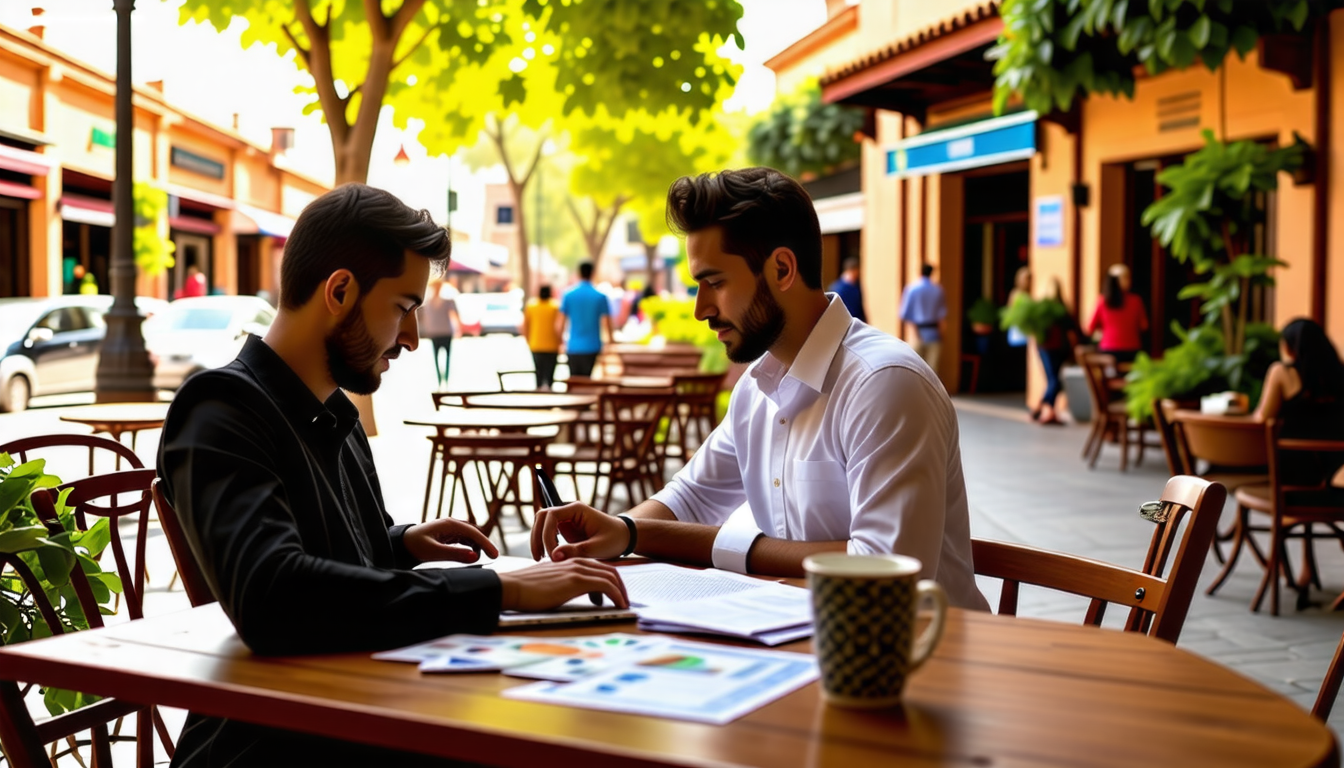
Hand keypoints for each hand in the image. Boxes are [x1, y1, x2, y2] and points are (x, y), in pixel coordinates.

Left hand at [403, 518, 498, 563]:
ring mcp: (451, 529)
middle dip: (484, 544)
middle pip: (474, 532)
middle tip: (492, 557)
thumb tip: (475, 556)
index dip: (486, 543)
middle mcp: (452, 524)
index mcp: (449, 524)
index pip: (473, 533)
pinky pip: (464, 539)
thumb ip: (455, 554)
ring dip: (477, 546)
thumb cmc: (415, 545)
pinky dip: (470, 546)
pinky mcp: (449, 535)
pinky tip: (471, 554)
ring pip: (470, 536)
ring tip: (479, 558)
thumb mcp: (434, 552)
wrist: (403, 543)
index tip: (495, 555)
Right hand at [498, 559, 628, 610]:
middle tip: (624, 598)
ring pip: (610, 576)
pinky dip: (617, 595)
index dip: (608, 578)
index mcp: (568, 561)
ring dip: (621, 591)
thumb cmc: (523, 589)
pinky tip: (620, 605)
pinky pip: (606, 586)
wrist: (511, 588)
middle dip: (620, 584)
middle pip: (608, 569)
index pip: (596, 566)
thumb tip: (562, 593)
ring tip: (625, 604)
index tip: (612, 592)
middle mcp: (574, 562)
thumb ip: (558, 583)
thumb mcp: (546, 583)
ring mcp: (576, 570)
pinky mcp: (576, 580)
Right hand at [530, 502, 629, 561]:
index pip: (551, 516)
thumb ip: (576, 551)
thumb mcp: (597, 547)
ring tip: (541, 559)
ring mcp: (566, 520)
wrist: (624, 538)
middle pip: (542, 517)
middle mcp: (569, 511)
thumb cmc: (615, 539)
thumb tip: (554, 556)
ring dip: (539, 540)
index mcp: (577, 509)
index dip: (546, 534)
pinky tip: (549, 557)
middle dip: (537, 537)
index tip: (551, 554)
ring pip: (542, 524)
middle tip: (539, 557)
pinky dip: (545, 544)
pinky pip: (548, 533)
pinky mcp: (565, 529)